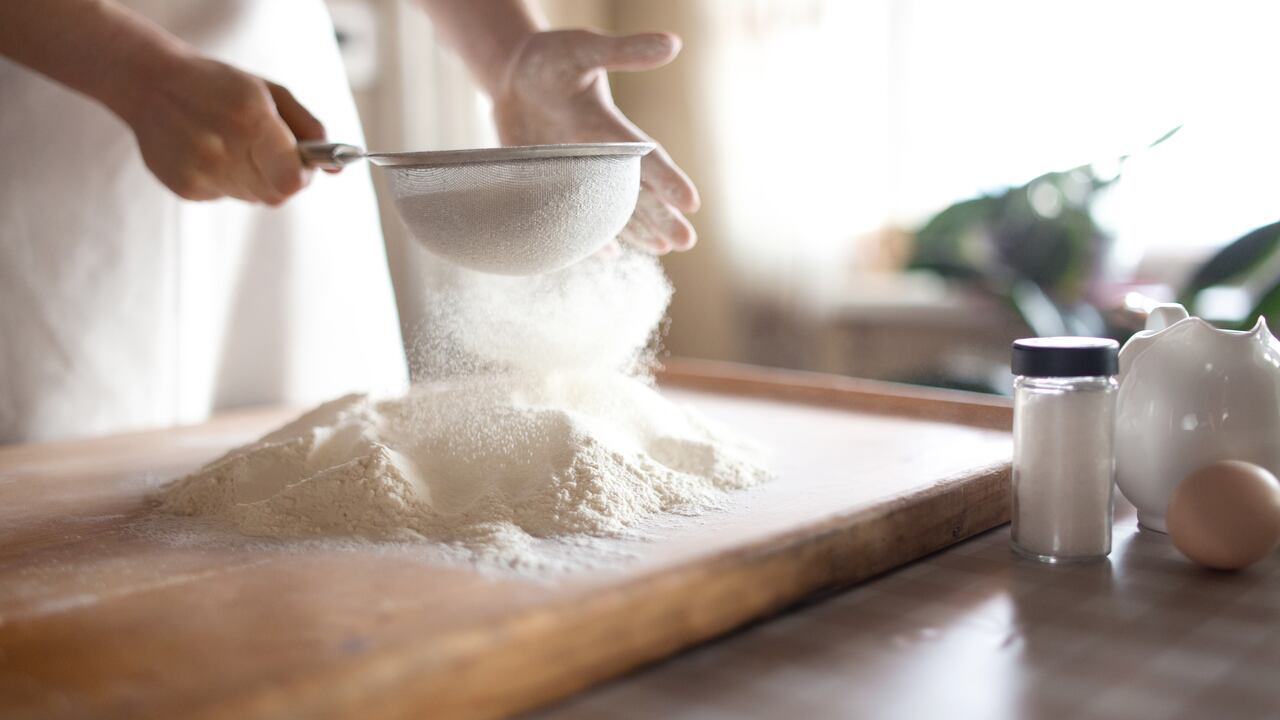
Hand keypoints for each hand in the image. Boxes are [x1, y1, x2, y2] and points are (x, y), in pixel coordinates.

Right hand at [116, 55, 325, 205]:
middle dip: (282, 177)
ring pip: (252, 197)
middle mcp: (223, 150)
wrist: (150, 84)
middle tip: (269, 152)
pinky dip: (227, 179)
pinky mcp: (184, 187)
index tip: (302, 165)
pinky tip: (210, 151)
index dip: (303, 177)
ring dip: (255, 178)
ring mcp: (200, 172)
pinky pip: (225, 195)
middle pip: (276, 194)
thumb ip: (310, 128)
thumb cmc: (220, 85)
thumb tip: (339, 168)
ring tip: (234, 145)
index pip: (292, 180)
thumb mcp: (270, 92)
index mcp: (250, 120)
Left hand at [492, 30, 699, 253]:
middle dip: (661, 217)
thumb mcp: (586, 50)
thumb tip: (673, 44)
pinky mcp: (551, 183)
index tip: (692, 202)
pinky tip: (609, 254)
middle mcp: (598, 157)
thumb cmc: (553, 57)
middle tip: (686, 242)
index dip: (668, 180)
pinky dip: (589, 234)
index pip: (645, 158)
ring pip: (611, 208)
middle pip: (635, 192)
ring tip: (664, 250)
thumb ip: (625, 52)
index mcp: (609, 128)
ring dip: (637, 230)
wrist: (513, 73)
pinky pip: (574, 214)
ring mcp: (576, 173)